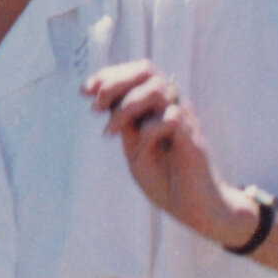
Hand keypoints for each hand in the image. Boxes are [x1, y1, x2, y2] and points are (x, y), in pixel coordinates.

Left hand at [84, 61, 255, 247]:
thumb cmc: (163, 177)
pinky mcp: (193, 139)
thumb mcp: (133, 146)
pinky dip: (148, 133)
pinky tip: (141, 152)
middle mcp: (172, 106)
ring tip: (112, 131)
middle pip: (147, 70)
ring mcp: (184, 120)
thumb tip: (103, 99)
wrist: (191, 207)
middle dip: (115, 82)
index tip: (84, 91)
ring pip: (156, 90)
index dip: (109, 75)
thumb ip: (123, 122)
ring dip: (126, 107)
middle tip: (96, 107)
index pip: (137, 72)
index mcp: (156, 106)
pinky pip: (170, 119)